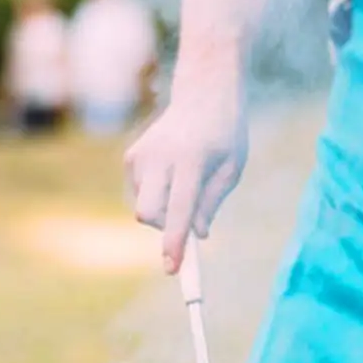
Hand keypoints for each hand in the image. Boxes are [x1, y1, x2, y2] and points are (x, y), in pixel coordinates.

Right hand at [125, 84, 248, 273]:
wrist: (203, 94)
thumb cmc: (225, 134)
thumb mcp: (231, 168)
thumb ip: (212, 202)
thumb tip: (197, 235)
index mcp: (190, 159)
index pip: (179, 208)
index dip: (174, 241)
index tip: (172, 268)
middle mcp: (159, 156)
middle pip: (148, 213)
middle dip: (164, 229)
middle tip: (188, 226)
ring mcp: (141, 154)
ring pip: (144, 205)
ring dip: (164, 210)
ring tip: (187, 183)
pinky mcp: (131, 156)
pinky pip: (140, 193)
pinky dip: (156, 195)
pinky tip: (173, 173)